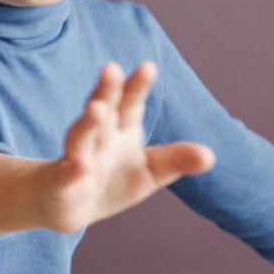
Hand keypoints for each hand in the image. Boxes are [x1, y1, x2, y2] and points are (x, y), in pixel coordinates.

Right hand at [39, 63, 215, 232]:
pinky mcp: (62, 184)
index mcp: (120, 129)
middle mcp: (97, 138)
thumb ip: (176, 160)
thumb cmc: (112, 181)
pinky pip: (68, 175)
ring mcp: (77, 158)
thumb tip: (210, 155)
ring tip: (97, 109)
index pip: (129, 103)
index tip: (148, 67)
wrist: (68, 205)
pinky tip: (80, 166)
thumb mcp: (150, 172)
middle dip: (106, 90)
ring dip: (88, 123)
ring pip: (81, 137)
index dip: (136, 86)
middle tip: (112, 68)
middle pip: (102, 110)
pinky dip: (73, 170)